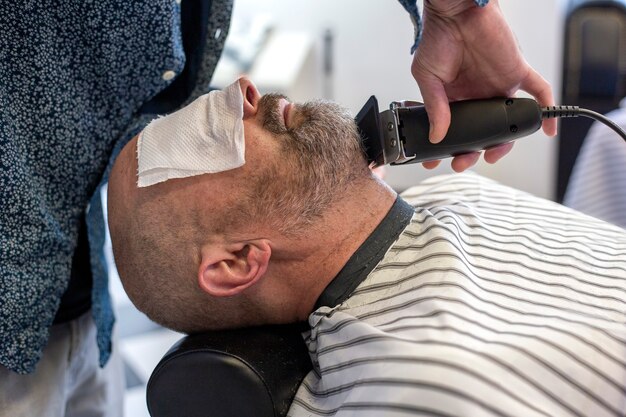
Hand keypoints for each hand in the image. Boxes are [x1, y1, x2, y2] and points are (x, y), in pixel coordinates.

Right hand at [412, 0, 556, 171]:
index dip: (450, 147)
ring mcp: (498, 87)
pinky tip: (548, 130)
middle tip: (463, 162)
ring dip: (505, 142)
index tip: (439, 161)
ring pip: (509, 121)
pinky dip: (546, 112)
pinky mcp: (517, 72)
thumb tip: (436, 135)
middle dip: (474, 152)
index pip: (457, 130)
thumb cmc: (438, 38)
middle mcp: (478, 96)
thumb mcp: (426, 77)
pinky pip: (539, 92)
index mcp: (455, 98)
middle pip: (483, 132)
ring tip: (493, 154)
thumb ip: (434, 107)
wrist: (456, 10)